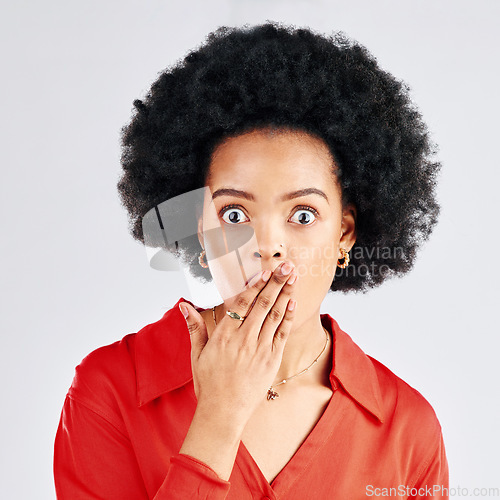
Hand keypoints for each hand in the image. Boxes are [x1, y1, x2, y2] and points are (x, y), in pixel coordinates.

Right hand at [179, 261, 297, 427]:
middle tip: (287, 265)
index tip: (265, 271)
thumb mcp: (197, 354)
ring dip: (286, 293)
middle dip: (276, 282)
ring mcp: (259, 350)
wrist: (223, 413)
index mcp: (224, 335)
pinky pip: (283, 334)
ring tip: (294, 276)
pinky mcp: (271, 360)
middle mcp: (243, 339)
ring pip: (275, 315)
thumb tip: (184, 305)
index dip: (255, 285)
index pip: (242, 303)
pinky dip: (288, 316)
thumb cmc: (208, 383)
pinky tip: (293, 301)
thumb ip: (194, 327)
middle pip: (262, 304)